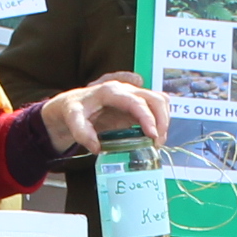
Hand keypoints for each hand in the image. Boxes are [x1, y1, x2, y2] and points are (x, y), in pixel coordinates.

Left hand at [41, 72, 169, 154]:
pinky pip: (156, 108)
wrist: (73, 104)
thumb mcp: (72, 119)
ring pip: (160, 101)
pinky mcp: (137, 104)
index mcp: (111, 91)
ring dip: (164, 121)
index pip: (137, 102)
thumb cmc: (73, 109)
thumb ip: (81, 132)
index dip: (148, 118)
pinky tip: (154, 136)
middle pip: (155, 99)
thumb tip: (97, 148)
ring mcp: (133, 95)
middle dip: (161, 121)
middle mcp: (126, 89)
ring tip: (156, 142)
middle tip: (156, 143)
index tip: (153, 136)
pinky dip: (160, 120)